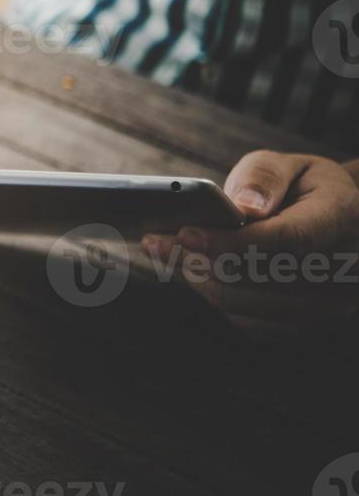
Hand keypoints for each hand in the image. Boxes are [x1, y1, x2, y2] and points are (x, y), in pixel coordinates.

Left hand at [142, 151, 358, 335]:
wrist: (340, 226)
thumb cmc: (306, 191)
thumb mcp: (290, 165)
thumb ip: (264, 176)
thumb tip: (241, 205)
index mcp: (342, 219)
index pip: (288, 240)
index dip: (231, 242)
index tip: (185, 235)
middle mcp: (346, 270)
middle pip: (258, 277)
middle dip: (197, 258)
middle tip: (156, 240)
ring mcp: (332, 307)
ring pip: (246, 305)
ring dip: (198, 280)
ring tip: (169, 254)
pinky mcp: (311, 329)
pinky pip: (249, 324)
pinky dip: (214, 300)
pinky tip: (196, 275)